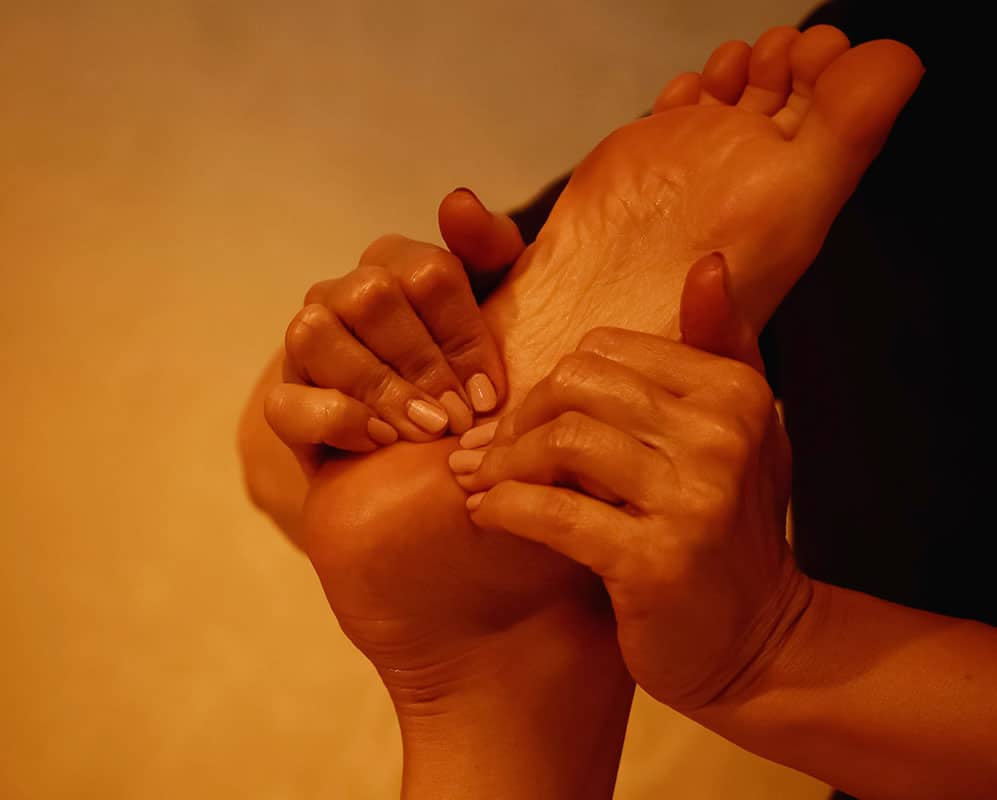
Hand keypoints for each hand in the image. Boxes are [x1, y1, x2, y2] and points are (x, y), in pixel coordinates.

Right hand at [264, 188, 524, 473]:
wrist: (420, 441)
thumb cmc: (464, 365)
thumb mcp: (498, 304)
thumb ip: (490, 250)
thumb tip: (457, 202)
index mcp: (396, 263)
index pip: (428, 273)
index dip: (463, 333)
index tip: (488, 390)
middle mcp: (343, 292)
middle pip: (373, 297)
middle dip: (423, 361)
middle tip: (459, 416)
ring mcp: (305, 343)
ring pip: (317, 335)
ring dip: (379, 386)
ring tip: (425, 429)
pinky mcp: (285, 400)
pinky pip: (287, 402)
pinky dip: (337, 420)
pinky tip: (382, 440)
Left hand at [449, 253, 808, 709]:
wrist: (756, 640)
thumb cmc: (732, 528)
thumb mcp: (743, 431)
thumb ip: (722, 345)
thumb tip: (709, 260)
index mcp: (733, 393)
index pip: (603, 350)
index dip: (552, 382)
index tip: (527, 422)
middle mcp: (722, 436)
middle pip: (575, 384)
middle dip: (521, 418)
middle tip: (492, 451)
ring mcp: (692, 500)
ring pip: (561, 439)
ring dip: (504, 462)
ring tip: (484, 482)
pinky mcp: (655, 562)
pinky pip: (553, 512)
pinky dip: (505, 508)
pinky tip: (487, 515)